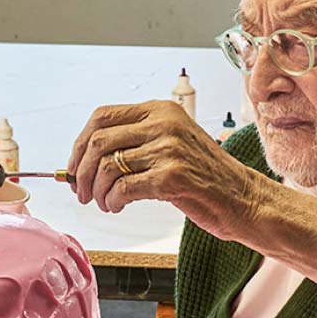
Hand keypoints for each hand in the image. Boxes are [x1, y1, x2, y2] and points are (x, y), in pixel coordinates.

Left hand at [66, 100, 258, 232]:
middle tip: (81, 192)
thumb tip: (83, 159)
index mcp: (161, 111)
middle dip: (80, 172)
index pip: (102, 117)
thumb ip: (134, 143)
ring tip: (103, 202)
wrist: (244, 198)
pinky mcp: (172, 177)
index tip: (73, 167)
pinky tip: (117, 206)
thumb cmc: (205, 176)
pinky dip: (111, 201)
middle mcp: (164, 124)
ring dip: (96, 191)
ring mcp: (169, 149)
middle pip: (98, 141)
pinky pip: (122, 188)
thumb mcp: (171, 145)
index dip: (79, 144)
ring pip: (105, 167)